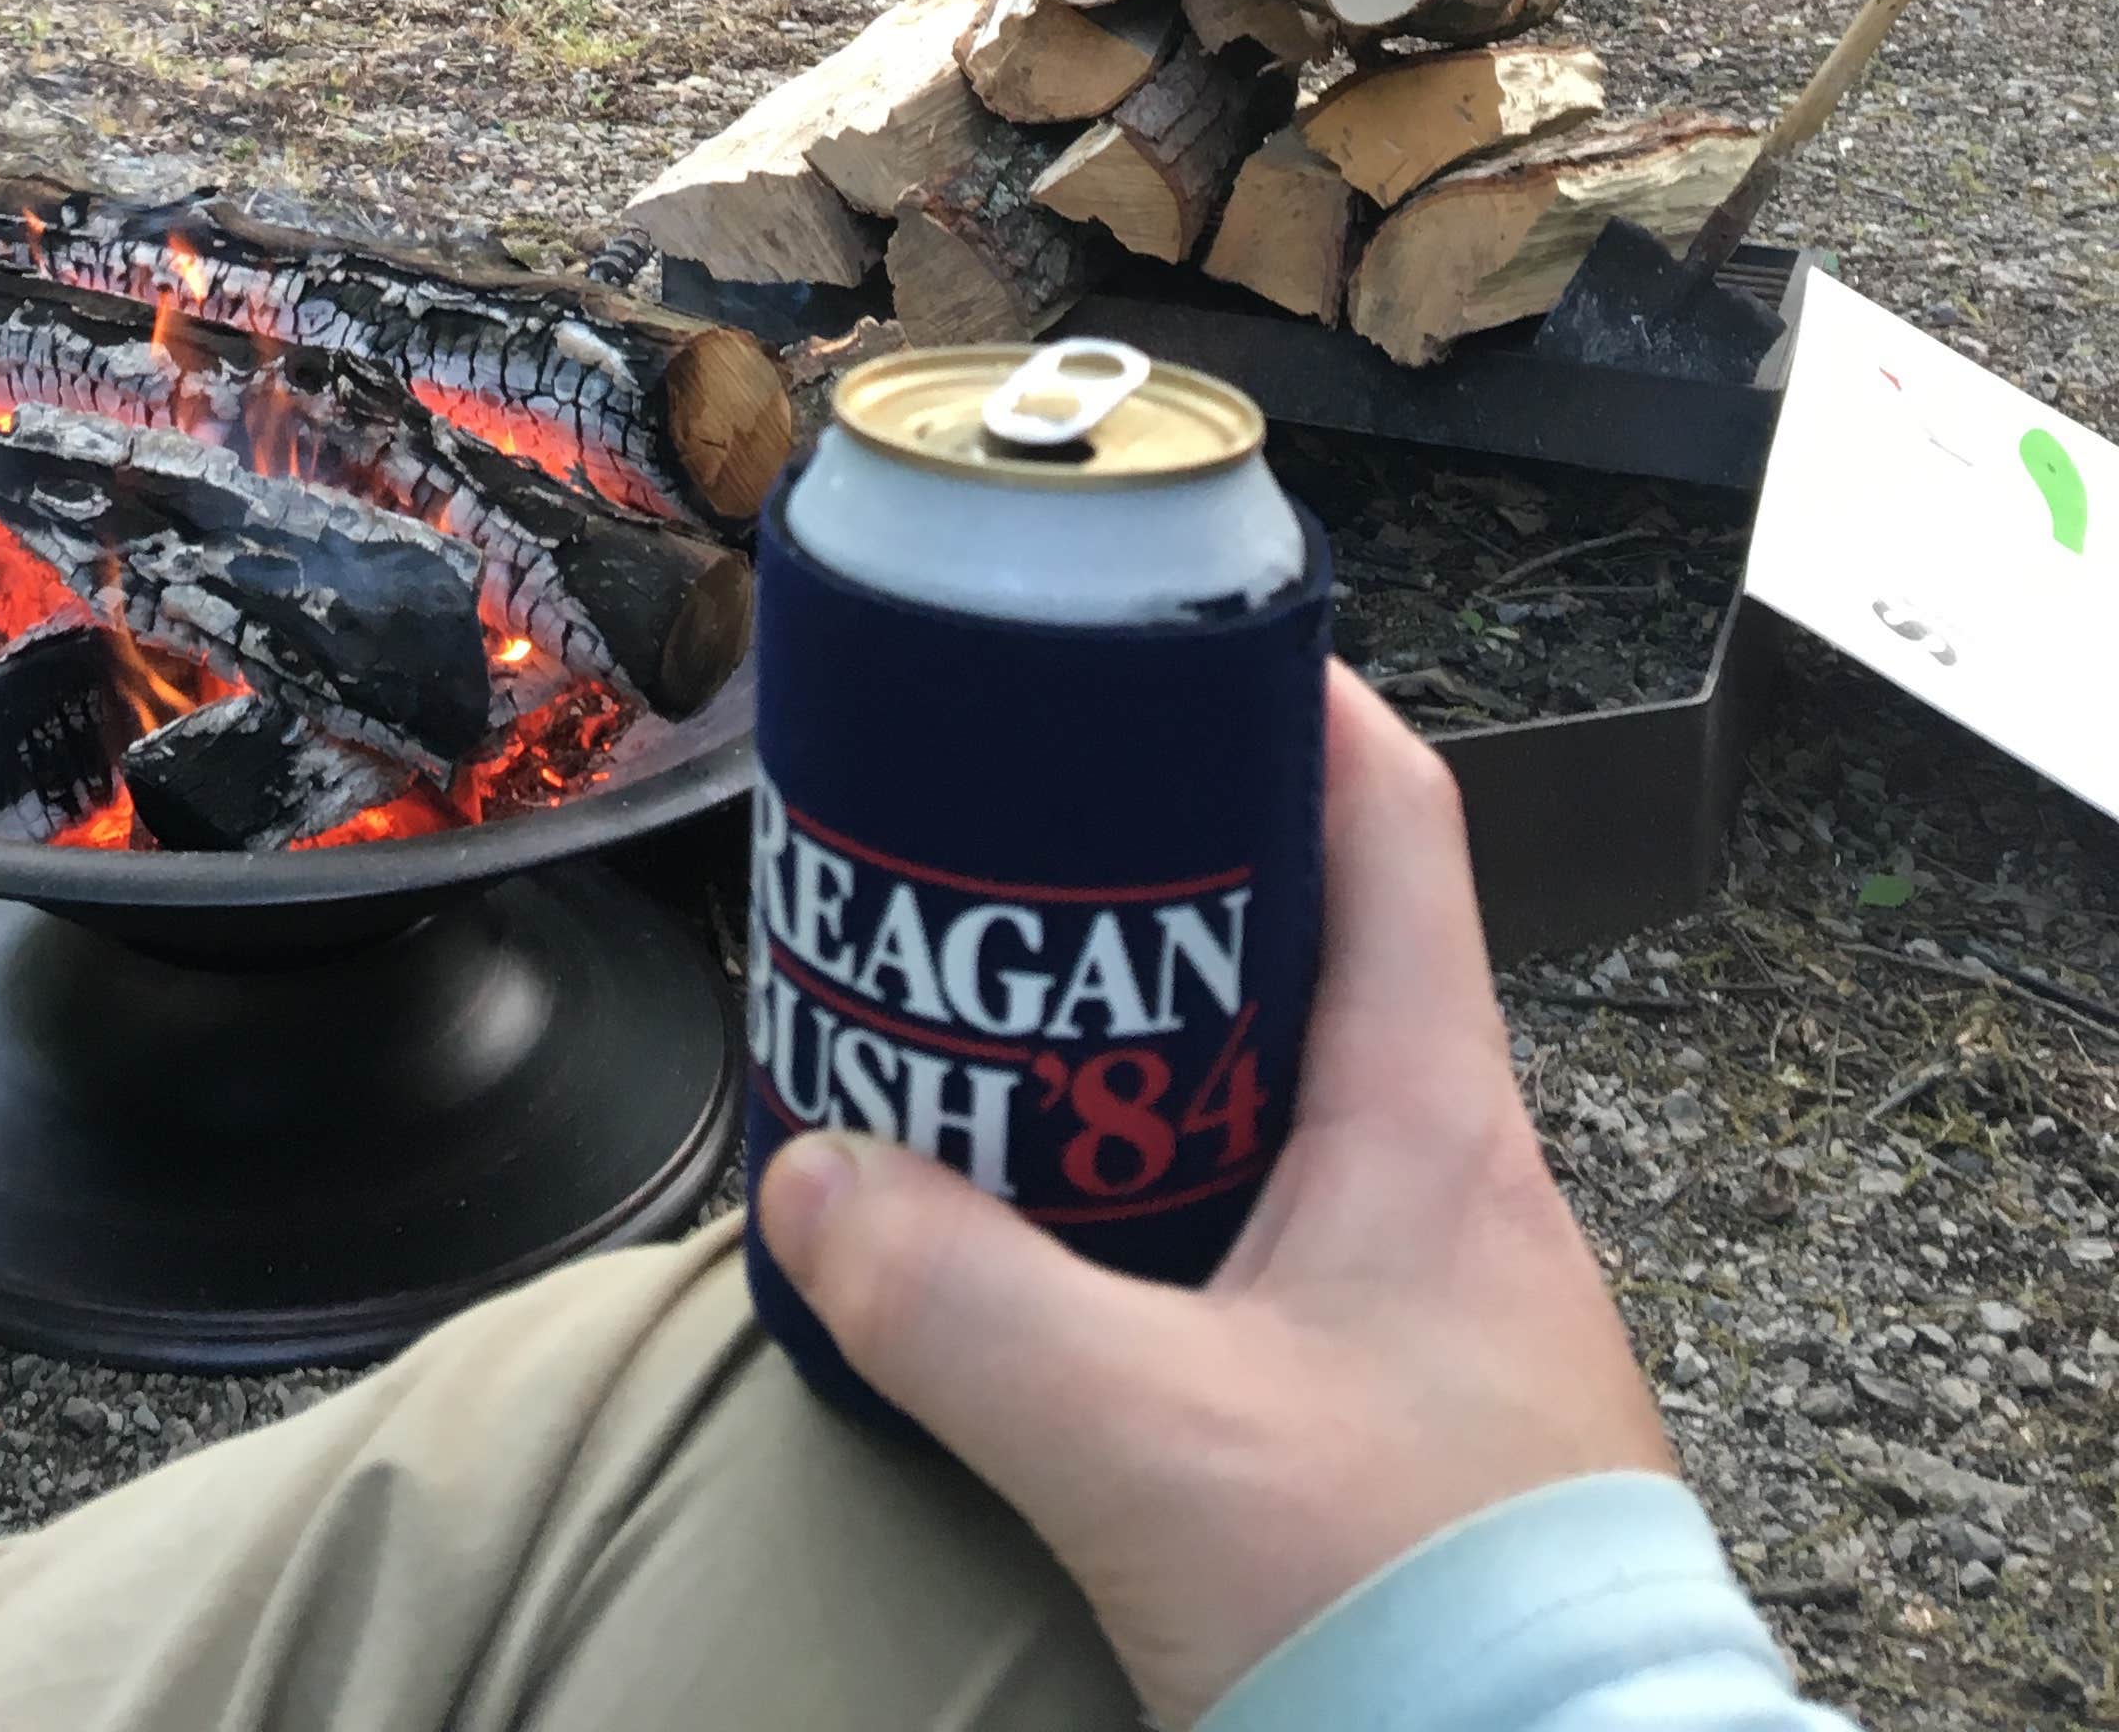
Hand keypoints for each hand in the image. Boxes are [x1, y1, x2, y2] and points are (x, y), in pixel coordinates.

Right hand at [755, 662, 1672, 1730]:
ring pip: (1255, 1098)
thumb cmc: (1432, 1626)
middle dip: (1132, 889)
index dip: (1285, 693)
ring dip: (1119, 1062)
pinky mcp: (1371, 1402)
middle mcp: (1444, 1178)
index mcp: (1437, 1116)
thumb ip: (962, 1305)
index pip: (1390, 813)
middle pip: (1292, 942)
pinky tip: (1030, 1250)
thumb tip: (814, 1176)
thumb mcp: (1152, 1442)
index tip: (1161, 631)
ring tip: (968, 1048)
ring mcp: (1415, 1294)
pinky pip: (1242, 1233)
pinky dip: (1133, 1203)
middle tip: (987, 865)